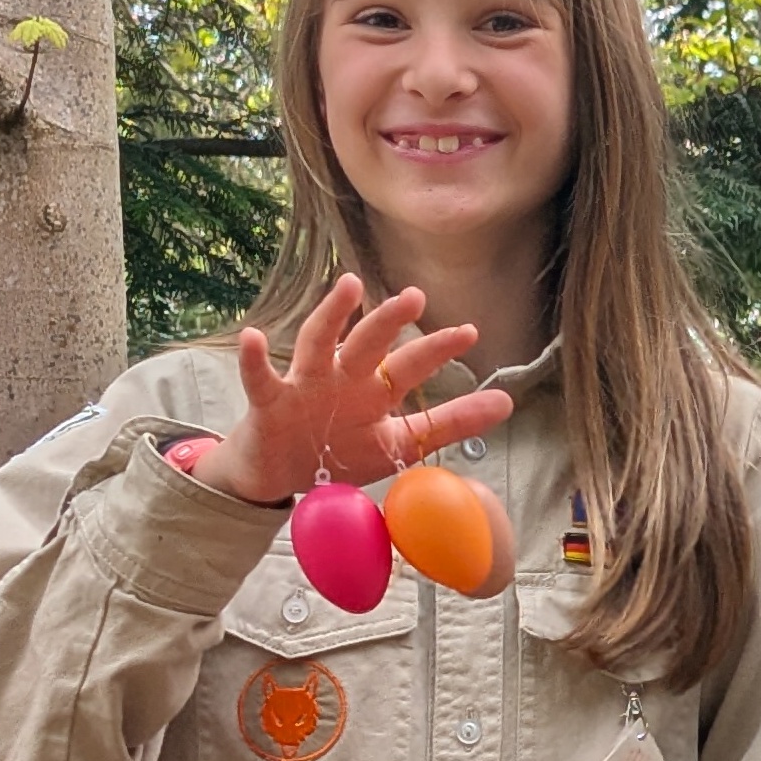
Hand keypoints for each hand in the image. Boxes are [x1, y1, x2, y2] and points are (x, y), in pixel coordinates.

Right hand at [187, 275, 515, 506]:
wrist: (276, 474)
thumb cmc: (338, 450)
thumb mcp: (398, 441)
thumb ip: (448, 422)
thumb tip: (507, 402)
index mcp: (373, 390)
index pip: (409, 366)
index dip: (438, 350)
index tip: (471, 332)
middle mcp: (341, 379)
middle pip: (367, 345)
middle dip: (390, 322)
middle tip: (416, 297)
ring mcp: (303, 386)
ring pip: (317, 344)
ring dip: (331, 316)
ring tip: (348, 286)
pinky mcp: (267, 403)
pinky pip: (259, 379)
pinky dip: (254, 360)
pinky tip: (253, 337)